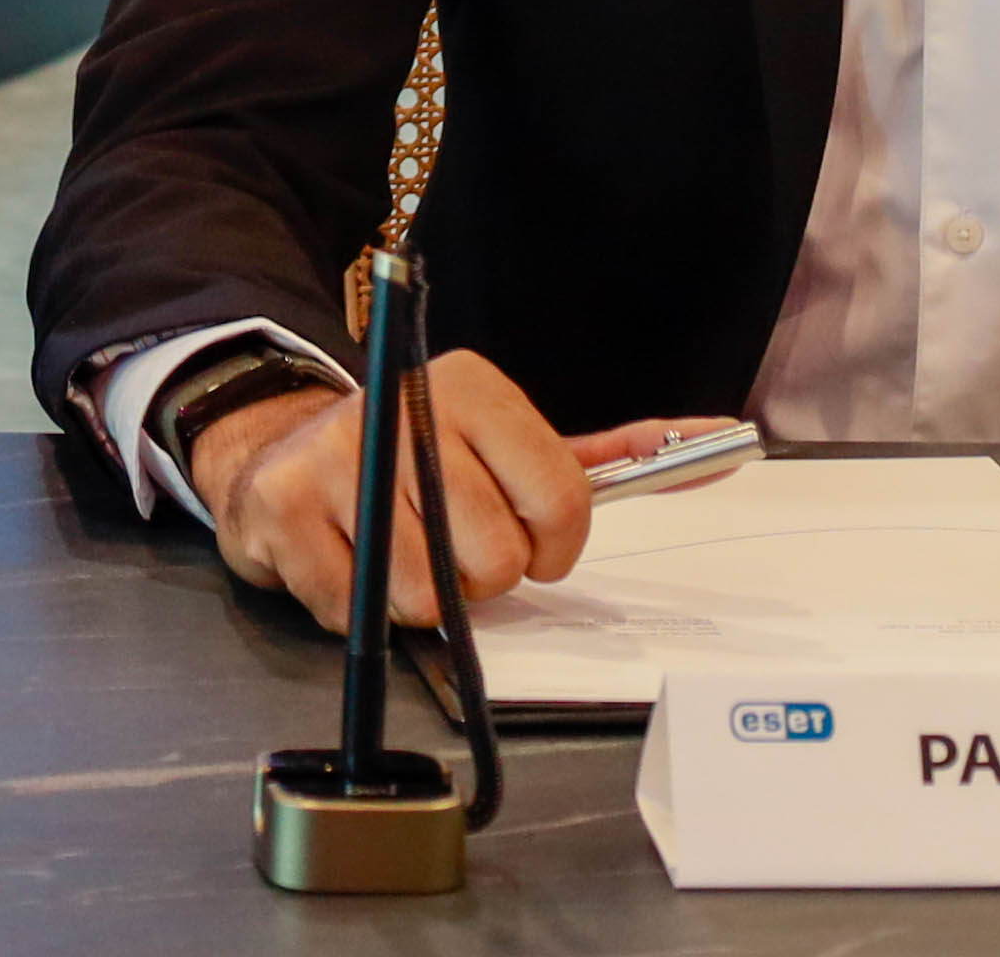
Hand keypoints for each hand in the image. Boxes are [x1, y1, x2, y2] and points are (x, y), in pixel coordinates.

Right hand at [180, 347, 633, 621]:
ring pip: (425, 595)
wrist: (278, 455)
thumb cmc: (418, 464)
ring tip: (397, 556)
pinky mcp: (281, 508)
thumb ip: (610, 455)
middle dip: (480, 578)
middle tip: (450, 550)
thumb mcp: (507, 446)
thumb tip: (721, 441)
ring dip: (419, 601)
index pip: (561, 496)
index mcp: (470, 387)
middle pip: (494, 557)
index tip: (532, 541)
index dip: (555, 545)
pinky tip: (349, 562)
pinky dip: (361, 610)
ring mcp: (334, 456)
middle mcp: (400, 408)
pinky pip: (357, 611)